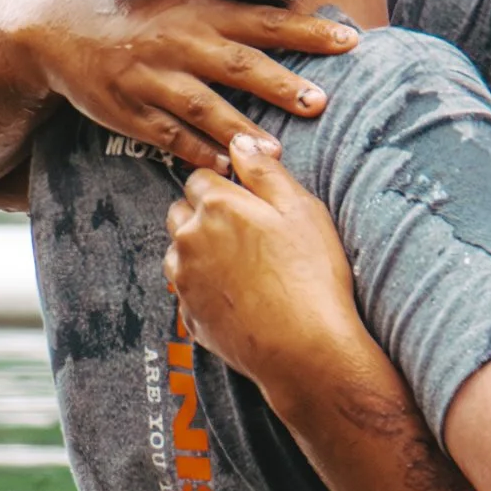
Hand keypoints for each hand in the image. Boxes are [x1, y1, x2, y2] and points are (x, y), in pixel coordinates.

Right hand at [21, 0, 358, 171]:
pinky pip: (167, 136)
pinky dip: (196, 152)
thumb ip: (237, 18)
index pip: (266, 21)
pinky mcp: (130, 110)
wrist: (65, 26)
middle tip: (319, 102)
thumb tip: (302, 32)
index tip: (350, 41)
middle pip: (238, 64)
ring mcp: (153, 77)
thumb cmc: (145, 15)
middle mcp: (180, 42)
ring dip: (239, 129)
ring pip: (201, 106)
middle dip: (280, 84)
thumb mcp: (188, 2)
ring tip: (274, 151)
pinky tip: (225, 168)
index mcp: (203, 11)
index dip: (308, 31)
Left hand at [164, 134, 365, 385]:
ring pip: (179, 251)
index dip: (226, 185)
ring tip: (243, 264)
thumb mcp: (301, 208)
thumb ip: (264, 170)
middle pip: (182, 211)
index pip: (201, 177)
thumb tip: (241, 141)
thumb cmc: (311, 274)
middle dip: (205, 213)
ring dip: (200, 250)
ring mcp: (185, 280)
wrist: (304, 349)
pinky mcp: (189, 315)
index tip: (250, 200)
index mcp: (215, 205)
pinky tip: (239, 294)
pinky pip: (188, 289)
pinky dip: (204, 286)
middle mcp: (188, 239)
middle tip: (248, 230)